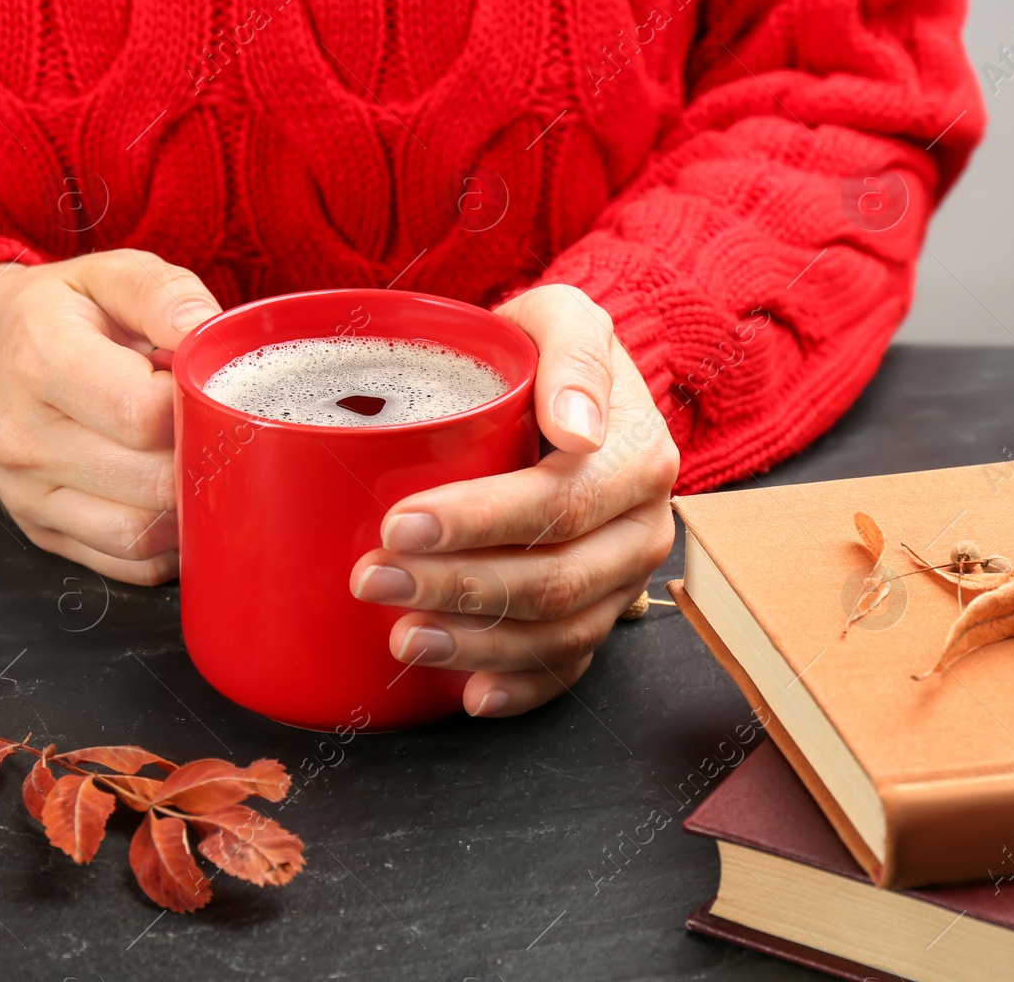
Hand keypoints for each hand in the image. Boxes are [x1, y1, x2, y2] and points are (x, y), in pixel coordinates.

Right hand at [0, 250, 220, 584]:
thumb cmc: (46, 314)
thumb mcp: (104, 274)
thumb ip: (162, 294)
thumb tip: (208, 332)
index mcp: (40, 361)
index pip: (144, 414)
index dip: (193, 404)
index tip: (195, 385)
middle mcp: (24, 438)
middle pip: (151, 482)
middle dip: (198, 456)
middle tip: (205, 425)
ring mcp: (27, 494)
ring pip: (140, 535)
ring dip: (186, 506)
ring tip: (188, 459)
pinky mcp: (40, 530)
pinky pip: (125, 562)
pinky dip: (164, 542)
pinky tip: (169, 499)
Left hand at [348, 285, 677, 716]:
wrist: (567, 386)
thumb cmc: (548, 352)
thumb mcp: (561, 317)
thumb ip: (572, 352)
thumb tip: (577, 428)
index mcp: (636, 458)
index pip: (561, 503)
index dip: (480, 523)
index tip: (400, 524)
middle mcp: (640, 527)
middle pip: (555, 580)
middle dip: (458, 589)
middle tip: (373, 580)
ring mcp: (621, 579)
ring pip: (560, 633)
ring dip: (477, 645)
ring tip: (402, 639)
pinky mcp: (597, 612)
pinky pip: (569, 666)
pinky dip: (520, 689)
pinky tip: (470, 696)